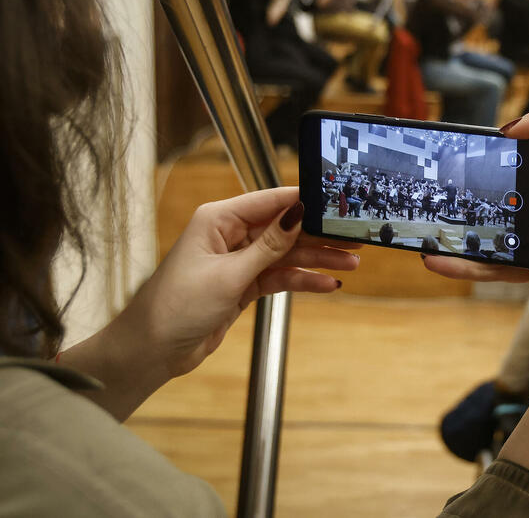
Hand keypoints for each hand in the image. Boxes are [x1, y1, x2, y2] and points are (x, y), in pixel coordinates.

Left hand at [128, 187, 359, 378]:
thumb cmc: (176, 305)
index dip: (304, 202)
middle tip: (353, 239)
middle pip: (284, 229)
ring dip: (317, 260)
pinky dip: (302, 280)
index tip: (336, 203)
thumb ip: (269, 246)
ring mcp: (238, 261)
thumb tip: (297, 213)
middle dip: (318, 235)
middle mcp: (230, 235)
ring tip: (350, 263)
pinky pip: (279, 276)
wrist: (153, 350)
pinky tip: (326, 284)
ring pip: (286, 254)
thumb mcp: (229, 274)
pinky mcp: (243, 285)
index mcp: (218, 220)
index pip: (270, 201)